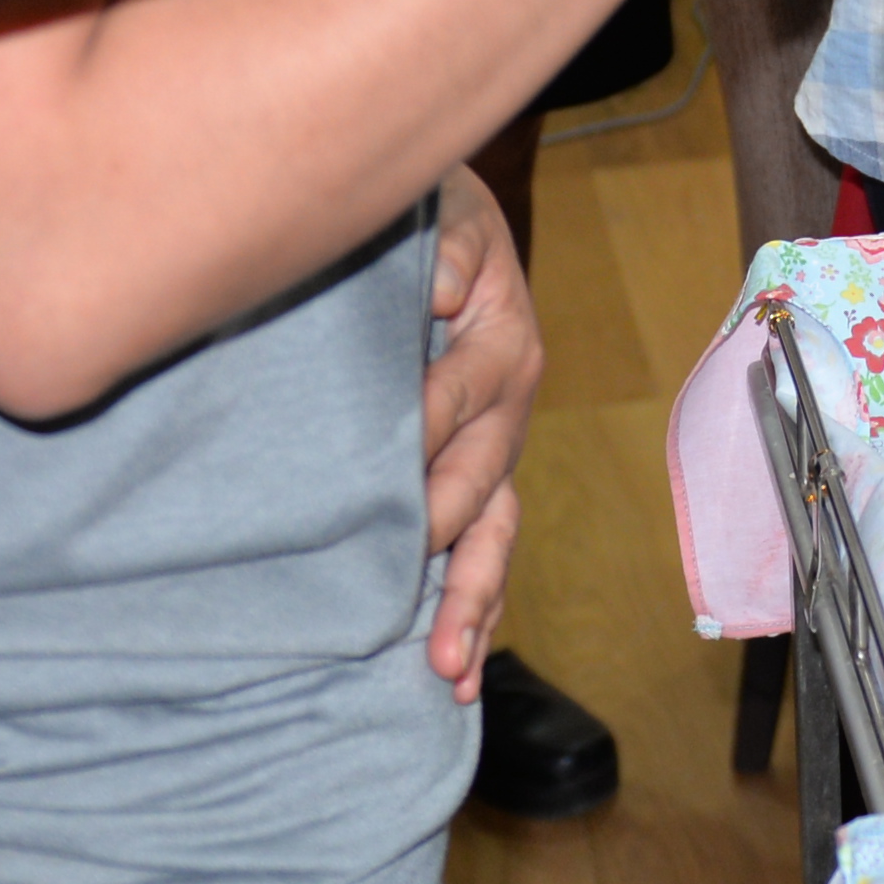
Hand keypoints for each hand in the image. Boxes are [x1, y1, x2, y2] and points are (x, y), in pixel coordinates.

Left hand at [418, 166, 544, 692]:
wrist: (442, 222)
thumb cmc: (433, 216)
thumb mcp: (446, 209)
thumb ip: (448, 244)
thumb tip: (441, 290)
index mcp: (502, 344)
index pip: (454, 400)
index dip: (418, 439)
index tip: (375, 487)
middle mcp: (508, 410)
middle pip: (479, 491)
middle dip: (446, 555)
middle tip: (408, 610)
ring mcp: (494, 453)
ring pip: (490, 539)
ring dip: (469, 606)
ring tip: (445, 670)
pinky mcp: (477, 481)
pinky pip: (485, 554)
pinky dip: (474, 612)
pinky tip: (451, 675)